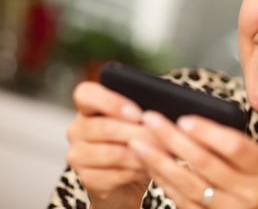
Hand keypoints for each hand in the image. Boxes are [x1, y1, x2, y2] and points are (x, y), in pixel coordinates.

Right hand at [67, 81, 154, 208]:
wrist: (127, 176)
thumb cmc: (135, 139)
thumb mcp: (138, 120)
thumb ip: (142, 110)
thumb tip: (161, 110)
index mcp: (87, 107)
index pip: (86, 94)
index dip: (111, 102)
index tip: (138, 113)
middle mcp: (77, 129)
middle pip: (105, 127)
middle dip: (139, 132)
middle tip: (163, 137)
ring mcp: (78, 156)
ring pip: (113, 154)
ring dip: (142, 154)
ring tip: (163, 153)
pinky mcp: (86, 179)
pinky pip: (115, 175)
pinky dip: (137, 172)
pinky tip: (152, 168)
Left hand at [129, 112, 257, 208]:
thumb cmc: (250, 176)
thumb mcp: (252, 158)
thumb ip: (226, 142)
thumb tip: (184, 122)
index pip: (235, 147)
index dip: (208, 133)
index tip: (184, 120)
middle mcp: (248, 192)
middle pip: (206, 163)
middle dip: (174, 139)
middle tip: (150, 120)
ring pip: (189, 185)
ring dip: (160, 162)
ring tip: (139, 143)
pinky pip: (182, 201)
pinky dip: (163, 181)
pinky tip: (150, 165)